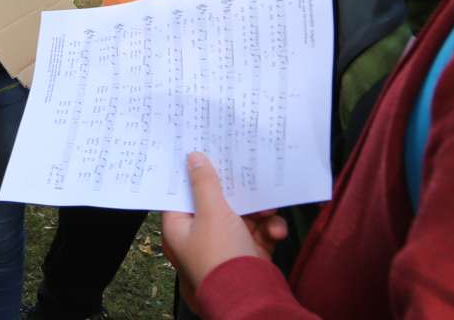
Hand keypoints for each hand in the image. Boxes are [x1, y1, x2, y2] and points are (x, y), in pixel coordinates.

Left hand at [161, 152, 287, 307]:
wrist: (253, 298)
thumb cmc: (223, 258)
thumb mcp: (211, 213)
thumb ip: (204, 183)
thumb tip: (193, 159)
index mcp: (178, 229)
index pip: (180, 195)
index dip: (191, 174)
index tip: (202, 154)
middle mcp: (199, 237)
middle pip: (214, 203)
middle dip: (233, 191)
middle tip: (244, 175)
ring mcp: (225, 246)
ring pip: (241, 216)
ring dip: (257, 210)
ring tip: (266, 208)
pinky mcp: (248, 254)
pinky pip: (258, 232)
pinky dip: (269, 229)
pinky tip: (275, 230)